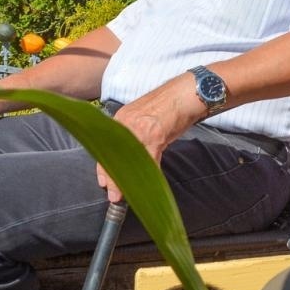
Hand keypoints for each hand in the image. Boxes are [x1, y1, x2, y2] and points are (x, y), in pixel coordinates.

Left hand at [96, 76, 197, 202]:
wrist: (185, 93)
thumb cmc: (168, 104)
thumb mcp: (143, 117)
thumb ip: (134, 132)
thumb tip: (130, 154)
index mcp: (121, 118)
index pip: (106, 147)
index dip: (104, 168)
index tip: (104, 182)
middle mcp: (126, 124)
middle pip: (113, 157)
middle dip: (113, 179)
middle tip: (114, 196)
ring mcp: (140, 130)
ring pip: (128, 162)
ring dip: (126, 181)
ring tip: (124, 196)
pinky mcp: (155, 136)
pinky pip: (149, 161)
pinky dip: (150, 174)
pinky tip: (151, 183)